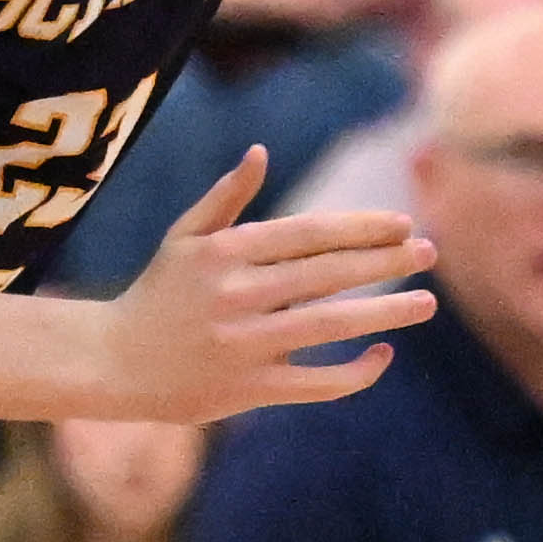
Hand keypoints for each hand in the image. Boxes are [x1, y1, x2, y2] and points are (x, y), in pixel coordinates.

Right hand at [100, 152, 431, 420]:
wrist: (112, 364)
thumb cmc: (156, 294)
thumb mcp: (183, 237)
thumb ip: (226, 197)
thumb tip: (260, 152)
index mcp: (225, 252)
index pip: (309, 233)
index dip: (361, 227)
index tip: (402, 223)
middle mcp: (237, 295)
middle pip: (329, 274)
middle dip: (386, 262)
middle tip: (430, 253)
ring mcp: (245, 344)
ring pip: (331, 325)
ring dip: (386, 312)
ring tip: (427, 302)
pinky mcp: (250, 389)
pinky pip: (316, 382)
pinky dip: (354, 372)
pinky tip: (384, 355)